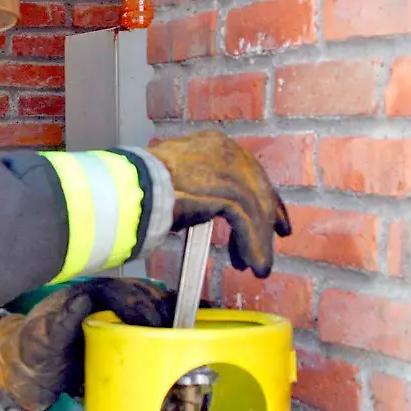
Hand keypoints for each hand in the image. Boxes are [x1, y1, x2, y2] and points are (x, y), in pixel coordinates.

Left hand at [0, 278, 177, 410]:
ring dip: (164, 312)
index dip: (137, 302)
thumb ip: (61, 320)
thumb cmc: (33, 350)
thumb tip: (82, 299)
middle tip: (175, 325)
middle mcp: (100, 302)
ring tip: (182, 327)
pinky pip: (141, 323)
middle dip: (157, 306)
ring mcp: (109, 317)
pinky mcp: (114, 334)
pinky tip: (174, 335)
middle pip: (136, 294)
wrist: (27, 370)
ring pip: (143, 305)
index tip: (152, 321)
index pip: (118, 291)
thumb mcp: (43, 337)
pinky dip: (160, 325)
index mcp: (84, 296)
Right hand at [148, 130, 291, 277]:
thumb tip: (209, 207)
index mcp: (212, 144)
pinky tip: (254, 264)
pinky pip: (248, 223)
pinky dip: (253, 246)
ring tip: (258, 266)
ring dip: (258, 241)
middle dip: (270, 215)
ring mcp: (230, 171)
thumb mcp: (178, 180)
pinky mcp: (229, 193)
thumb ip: (201, 187)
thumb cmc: (142, 187)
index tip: (270, 213)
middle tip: (278, 236)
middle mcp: (226, 151)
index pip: (247, 169)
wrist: (132, 190)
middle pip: (258, 187)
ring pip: (255, 209)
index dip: (261, 193)